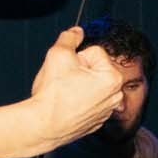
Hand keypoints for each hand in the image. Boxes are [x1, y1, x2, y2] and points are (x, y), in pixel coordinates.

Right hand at [27, 27, 121, 151]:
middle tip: (65, 82)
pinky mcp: (97, 121)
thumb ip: (69, 38)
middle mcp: (116, 95)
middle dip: (79, 71)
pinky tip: (67, 106)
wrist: (41, 126)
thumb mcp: (58, 54)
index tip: (68, 71)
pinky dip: (78, 101)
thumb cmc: (52, 93)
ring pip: (91, 85)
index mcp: (113, 77)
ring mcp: (107, 110)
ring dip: (79, 85)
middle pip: (94, 68)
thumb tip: (77, 31)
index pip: (94, 52)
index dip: (76, 57)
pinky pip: (88, 101)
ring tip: (66, 95)